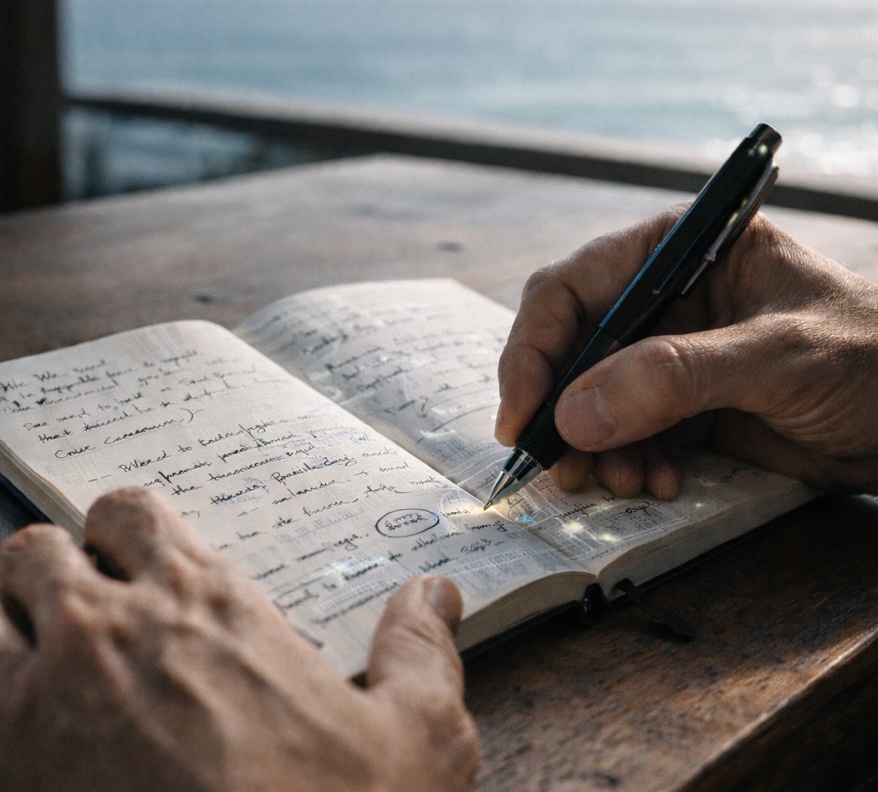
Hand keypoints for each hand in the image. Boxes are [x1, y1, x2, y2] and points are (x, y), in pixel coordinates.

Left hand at [0, 488, 478, 790]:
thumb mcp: (419, 732)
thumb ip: (421, 647)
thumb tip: (436, 592)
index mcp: (206, 604)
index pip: (129, 511)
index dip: (124, 528)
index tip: (133, 558)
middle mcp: (115, 634)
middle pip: (32, 550)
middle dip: (45, 570)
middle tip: (75, 611)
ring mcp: (45, 704)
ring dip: (5, 629)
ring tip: (39, 670)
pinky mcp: (9, 773)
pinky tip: (30, 740)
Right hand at [496, 208, 877, 498]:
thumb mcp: (779, 356)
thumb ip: (677, 376)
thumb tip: (571, 413)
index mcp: (676, 251)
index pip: (570, 290)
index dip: (534, 351)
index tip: (520, 419)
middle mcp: (661, 299)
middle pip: (570, 350)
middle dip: (559, 412)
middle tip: (562, 469)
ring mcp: (669, 356)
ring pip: (590, 402)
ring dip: (592, 449)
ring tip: (620, 484)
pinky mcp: (683, 408)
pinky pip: (626, 435)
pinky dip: (627, 464)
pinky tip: (656, 484)